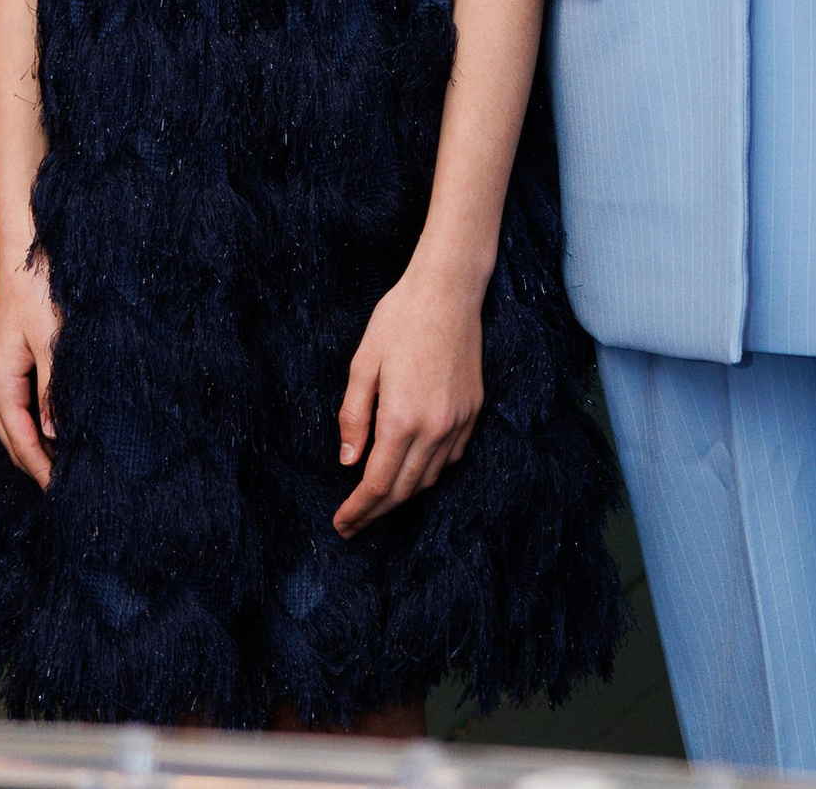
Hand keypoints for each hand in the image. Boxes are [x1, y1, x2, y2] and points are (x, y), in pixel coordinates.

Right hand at [0, 247, 59, 487]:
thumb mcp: (52, 342)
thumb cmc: (38, 292)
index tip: (61, 493)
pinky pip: (11, 409)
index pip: (21, 441)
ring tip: (62, 467)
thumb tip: (56, 437)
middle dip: (36, 465)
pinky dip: (28, 427)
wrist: (22, 255)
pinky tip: (49, 434)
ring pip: (10, 427)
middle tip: (66, 489)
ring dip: (32, 448)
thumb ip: (53, 391)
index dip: (42, 469)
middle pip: (11, 440)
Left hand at [332, 260, 484, 535]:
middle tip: (353, 525)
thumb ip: (353, 416)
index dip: (358, 510)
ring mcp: (458, 421)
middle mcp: (434, 427)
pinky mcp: (473, 410)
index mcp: (402, 417)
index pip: (376, 483)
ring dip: (402, 496)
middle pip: (403, 490)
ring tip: (378, 501)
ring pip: (430, 478)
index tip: (342, 526)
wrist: (448, 289)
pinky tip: (413, 469)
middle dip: (376, 513)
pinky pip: (451, 458)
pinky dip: (430, 473)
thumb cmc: (399, 318)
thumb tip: (349, 462)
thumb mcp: (363, 362)